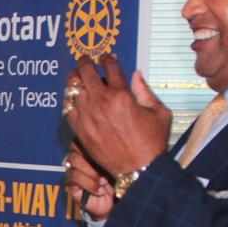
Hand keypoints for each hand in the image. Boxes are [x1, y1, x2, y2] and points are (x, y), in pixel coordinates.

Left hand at [64, 56, 171, 178]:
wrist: (138, 169)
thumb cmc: (152, 142)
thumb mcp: (159, 113)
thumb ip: (145, 91)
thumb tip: (136, 75)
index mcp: (122, 95)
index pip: (110, 67)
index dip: (107, 58)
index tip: (105, 57)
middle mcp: (102, 102)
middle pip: (85, 72)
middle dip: (85, 62)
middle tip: (85, 61)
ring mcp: (88, 116)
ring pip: (73, 88)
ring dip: (75, 79)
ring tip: (77, 77)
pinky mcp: (80, 130)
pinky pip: (68, 108)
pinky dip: (69, 100)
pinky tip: (73, 99)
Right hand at [64, 146, 116, 221]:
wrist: (115, 202)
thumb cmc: (120, 180)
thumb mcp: (120, 163)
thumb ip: (114, 151)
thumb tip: (115, 140)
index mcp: (93, 147)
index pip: (86, 135)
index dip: (95, 143)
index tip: (109, 156)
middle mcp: (81, 154)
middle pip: (77, 145)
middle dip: (94, 158)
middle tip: (108, 170)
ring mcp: (74, 167)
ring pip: (75, 160)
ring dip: (92, 172)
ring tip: (103, 182)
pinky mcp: (71, 181)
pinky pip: (74, 176)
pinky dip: (89, 184)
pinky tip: (99, 190)